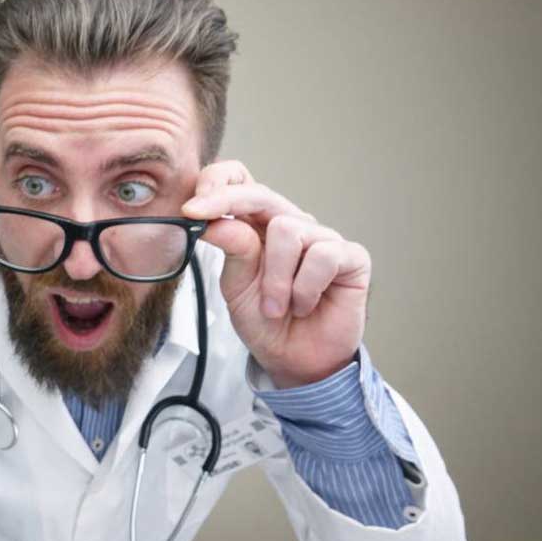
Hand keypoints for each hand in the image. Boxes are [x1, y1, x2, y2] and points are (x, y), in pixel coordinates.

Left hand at [181, 160, 369, 388]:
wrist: (294, 359)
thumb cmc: (266, 320)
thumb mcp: (236, 286)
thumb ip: (232, 251)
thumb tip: (214, 221)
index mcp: (257, 225)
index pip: (240, 181)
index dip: (216, 182)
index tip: (191, 206)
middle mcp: (290, 224)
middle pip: (260, 195)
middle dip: (226, 204)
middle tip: (199, 217)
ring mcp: (322, 238)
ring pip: (287, 230)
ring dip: (274, 278)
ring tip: (276, 306)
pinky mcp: (350, 257)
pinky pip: (322, 256)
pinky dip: (304, 288)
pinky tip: (304, 305)